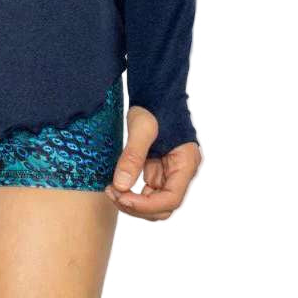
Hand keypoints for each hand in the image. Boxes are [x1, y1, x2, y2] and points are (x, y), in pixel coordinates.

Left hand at [105, 106, 200, 220]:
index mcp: (186, 163)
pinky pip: (146, 190)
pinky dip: (131, 191)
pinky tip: (115, 184)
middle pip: (163, 205)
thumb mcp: (141, 128)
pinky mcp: (157, 169)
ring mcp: (169, 172)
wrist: (155, 91)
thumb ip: (132, 156)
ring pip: (154, 202)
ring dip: (133, 202)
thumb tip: (120, 186)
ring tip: (111, 189)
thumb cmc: (154, 104)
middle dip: (138, 206)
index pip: (171, 198)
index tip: (122, 197)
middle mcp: (182, 172)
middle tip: (112, 193)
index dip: (146, 205)